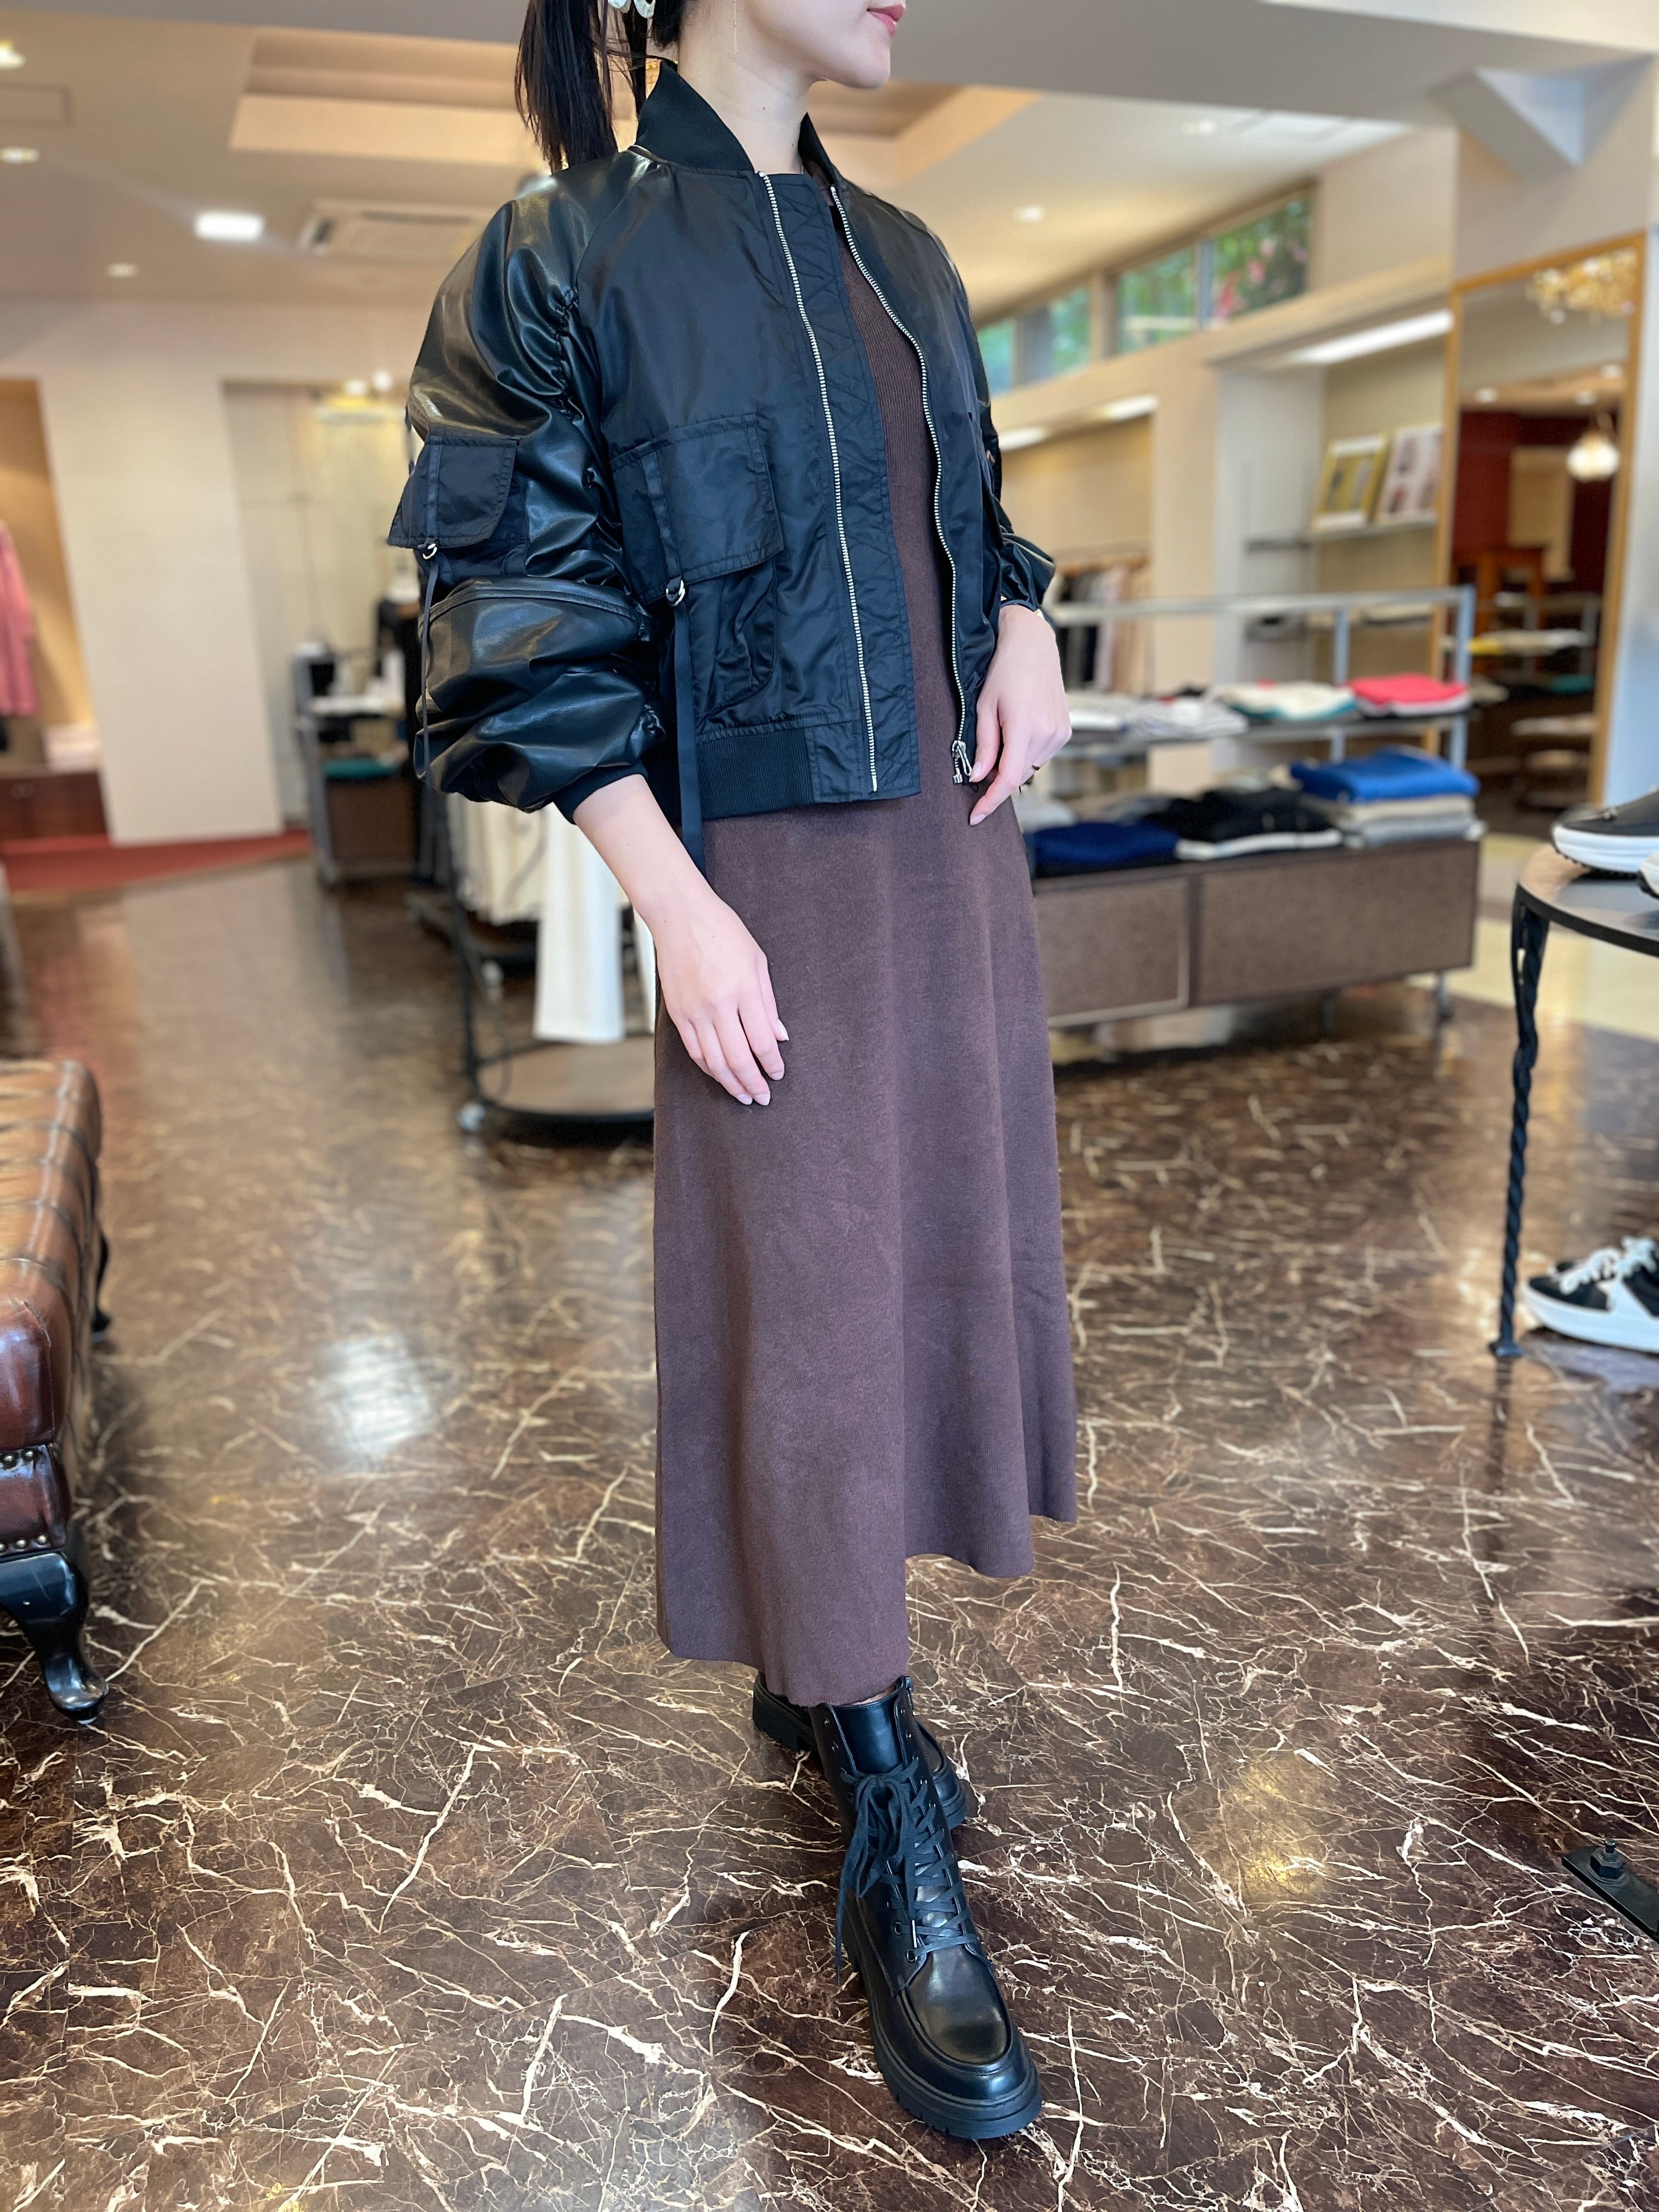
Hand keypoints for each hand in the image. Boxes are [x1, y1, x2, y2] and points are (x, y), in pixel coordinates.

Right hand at [572, 775, 786, 1107]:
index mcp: (743, 990)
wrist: (679, 915)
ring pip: (714, 1061)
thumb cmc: (723, 931)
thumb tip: (779, 1037)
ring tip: (743, 1095)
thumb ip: (768, 1002)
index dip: (772, 1064)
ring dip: (730, 1083)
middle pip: (739, 1059)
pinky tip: (719, 1075)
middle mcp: (718, 1005)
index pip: (762, 1041)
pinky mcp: (677, 1013)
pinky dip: (708, 1068)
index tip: (778, 1074)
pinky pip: (694, 1050)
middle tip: (763, 1097)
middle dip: (753, 1083)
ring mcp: (694, 1011)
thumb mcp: (757, 960)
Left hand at [968, 603, 1070, 825]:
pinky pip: (1041, 756)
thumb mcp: (985, 707)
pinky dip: (1026, 753)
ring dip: (1013, 763)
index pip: (1008, 779)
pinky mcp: (1065, 731)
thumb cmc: (1005, 670)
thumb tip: (978, 777)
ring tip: (1004, 734)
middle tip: (983, 760)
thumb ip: (984, 746)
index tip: (975, 816)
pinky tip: (1020, 730)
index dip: (991, 801)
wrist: (1034, 645)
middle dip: (998, 777)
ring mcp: (1060, 734)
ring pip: (1030, 768)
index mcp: (1025, 727)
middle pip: (1018, 776)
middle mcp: (1048, 734)